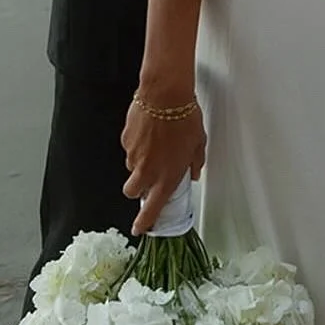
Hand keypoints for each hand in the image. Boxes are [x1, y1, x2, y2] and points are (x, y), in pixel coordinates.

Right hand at [121, 98, 205, 233]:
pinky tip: (149, 132)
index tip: (140, 228)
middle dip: (137, 188)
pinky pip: (130, 149)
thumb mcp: (198, 143)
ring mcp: (134, 156)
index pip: (152, 208)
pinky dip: (137, 145)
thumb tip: (192, 172)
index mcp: (167, 176)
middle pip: (132, 192)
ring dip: (140, 163)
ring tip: (154, 145)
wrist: (165, 95)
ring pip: (131, 168)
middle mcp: (148, 171)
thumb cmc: (184, 118)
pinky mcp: (126, 141)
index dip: (144, 221)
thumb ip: (194, 162)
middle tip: (147, 177)